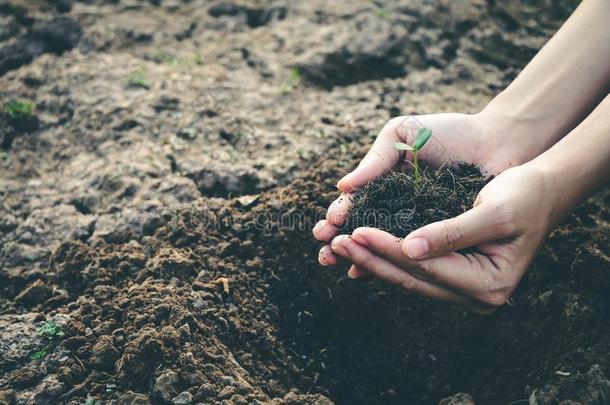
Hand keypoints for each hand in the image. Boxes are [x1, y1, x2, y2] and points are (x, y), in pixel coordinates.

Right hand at [313, 112, 522, 266]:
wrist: (498, 140)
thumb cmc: (449, 132)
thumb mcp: (404, 134)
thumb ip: (375, 159)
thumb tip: (342, 187)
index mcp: (383, 184)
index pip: (354, 205)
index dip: (339, 218)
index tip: (326, 228)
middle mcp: (396, 208)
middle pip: (362, 231)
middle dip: (341, 244)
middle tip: (326, 253)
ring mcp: (417, 226)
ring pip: (383, 247)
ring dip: (361, 259)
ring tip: (344, 267)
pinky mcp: (440, 239)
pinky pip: (413, 255)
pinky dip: (392, 265)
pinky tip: (373, 273)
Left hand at [327, 163, 556, 313]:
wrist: (541, 191)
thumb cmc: (524, 196)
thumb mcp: (493, 212)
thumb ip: (452, 233)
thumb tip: (407, 249)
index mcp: (488, 285)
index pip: (425, 268)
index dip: (388, 249)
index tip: (355, 231)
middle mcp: (475, 295)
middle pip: (411, 278)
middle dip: (371, 259)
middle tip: (334, 243)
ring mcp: (463, 288)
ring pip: (408, 277)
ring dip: (372, 260)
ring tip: (338, 245)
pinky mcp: (452, 274)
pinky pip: (413, 270)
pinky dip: (386, 258)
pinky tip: (361, 248)